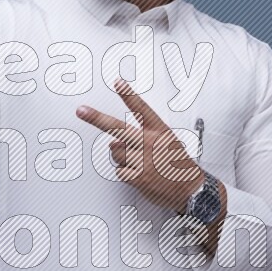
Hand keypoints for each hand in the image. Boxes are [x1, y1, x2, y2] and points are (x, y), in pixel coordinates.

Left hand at [76, 78, 203, 211]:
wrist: (190, 188)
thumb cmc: (177, 164)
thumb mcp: (167, 142)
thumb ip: (142, 137)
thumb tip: (115, 141)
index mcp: (159, 131)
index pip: (141, 109)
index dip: (129, 95)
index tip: (118, 82)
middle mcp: (150, 142)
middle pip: (116, 127)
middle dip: (96, 118)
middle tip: (81, 111)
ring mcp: (143, 159)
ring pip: (115, 152)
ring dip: (123, 158)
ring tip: (140, 163)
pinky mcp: (138, 176)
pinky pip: (119, 170)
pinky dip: (127, 173)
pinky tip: (141, 174)